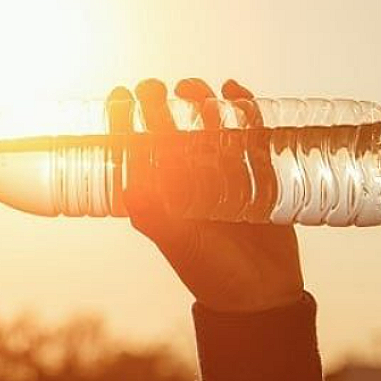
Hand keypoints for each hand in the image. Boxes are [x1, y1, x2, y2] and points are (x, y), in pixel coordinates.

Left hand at [107, 78, 304, 312]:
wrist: (260, 294)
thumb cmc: (209, 270)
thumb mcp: (176, 241)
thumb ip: (154, 214)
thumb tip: (130, 186)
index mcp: (159, 192)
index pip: (135, 147)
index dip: (123, 119)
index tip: (120, 95)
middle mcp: (186, 178)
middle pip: (170, 128)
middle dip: (159, 103)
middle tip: (154, 86)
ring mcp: (221, 173)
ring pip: (207, 125)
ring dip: (199, 101)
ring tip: (193, 88)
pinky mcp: (256, 173)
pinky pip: (249, 134)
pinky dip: (245, 110)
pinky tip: (236, 91)